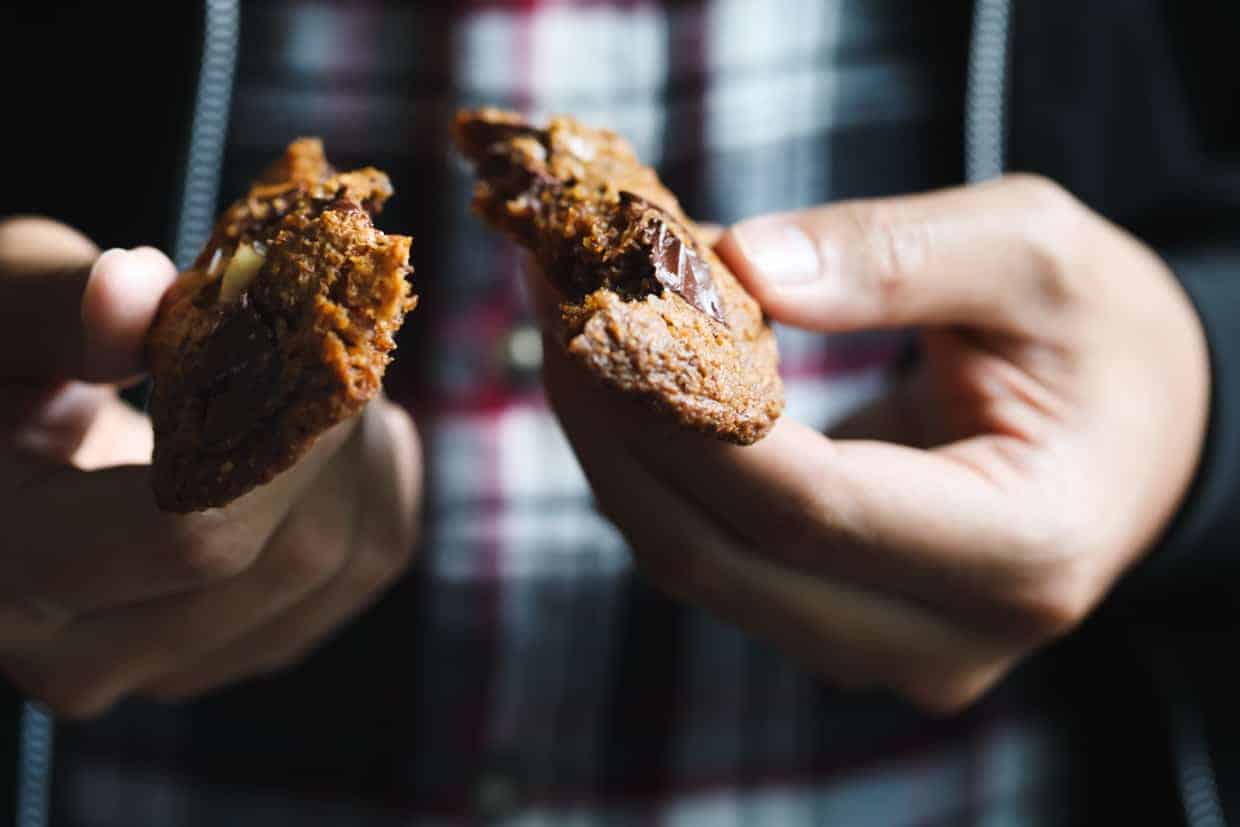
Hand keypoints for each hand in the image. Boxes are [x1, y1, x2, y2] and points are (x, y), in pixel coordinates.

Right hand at [0, 217, 420, 717]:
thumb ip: (60, 304)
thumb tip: (130, 293)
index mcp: (9, 567)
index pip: (198, 533)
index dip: (289, 440)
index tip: (331, 350)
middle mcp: (83, 655)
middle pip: (289, 560)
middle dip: (340, 438)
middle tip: (344, 343)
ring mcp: (165, 670)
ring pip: (340, 572)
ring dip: (365, 461)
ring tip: (334, 382)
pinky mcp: (229, 653)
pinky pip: (354, 579)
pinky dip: (374, 493)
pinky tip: (346, 433)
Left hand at [535, 175, 1208, 711]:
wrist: (1140, 433)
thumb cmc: (1102, 340)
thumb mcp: (1036, 256)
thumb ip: (896, 256)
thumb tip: (740, 263)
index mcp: (1021, 551)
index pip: (807, 506)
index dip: (681, 412)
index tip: (596, 311)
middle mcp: (946, 637)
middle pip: (725, 557)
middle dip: (619, 430)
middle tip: (556, 306)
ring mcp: (888, 651)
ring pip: (701, 569)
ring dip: (620, 451)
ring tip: (573, 332)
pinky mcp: (842, 628)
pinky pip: (715, 560)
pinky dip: (656, 473)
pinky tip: (625, 388)